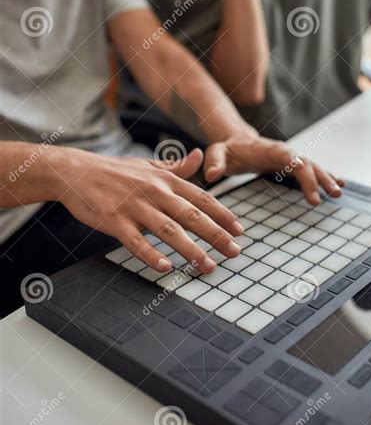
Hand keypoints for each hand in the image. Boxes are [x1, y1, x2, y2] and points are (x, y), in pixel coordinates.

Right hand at [56, 147, 242, 273]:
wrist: (77, 172)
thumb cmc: (116, 172)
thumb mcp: (149, 165)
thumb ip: (177, 167)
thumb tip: (200, 156)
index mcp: (166, 180)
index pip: (202, 199)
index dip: (223, 215)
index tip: (240, 230)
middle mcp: (155, 192)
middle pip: (192, 216)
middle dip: (217, 235)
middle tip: (235, 252)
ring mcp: (135, 207)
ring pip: (169, 231)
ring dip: (191, 250)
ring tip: (208, 266)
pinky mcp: (115, 221)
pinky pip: (136, 241)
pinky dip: (151, 255)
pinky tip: (166, 268)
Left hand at [203, 135, 344, 204]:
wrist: (234, 141)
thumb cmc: (226, 149)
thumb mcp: (216, 153)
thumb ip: (214, 162)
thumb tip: (212, 175)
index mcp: (270, 149)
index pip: (290, 159)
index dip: (302, 174)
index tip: (310, 190)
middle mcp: (285, 152)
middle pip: (307, 164)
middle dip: (319, 180)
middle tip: (327, 198)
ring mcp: (290, 157)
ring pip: (313, 167)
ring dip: (327, 179)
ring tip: (339, 193)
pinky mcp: (292, 164)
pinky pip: (312, 170)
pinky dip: (325, 176)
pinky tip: (339, 185)